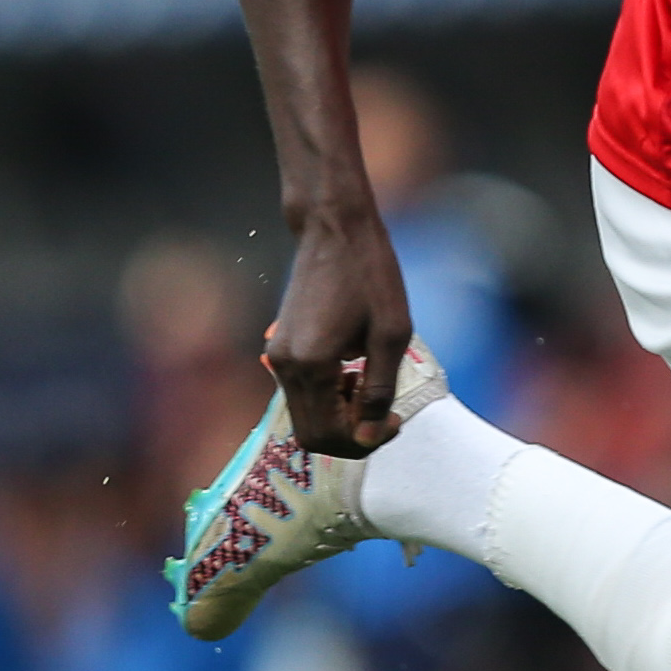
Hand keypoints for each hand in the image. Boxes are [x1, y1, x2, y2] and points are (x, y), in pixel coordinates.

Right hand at [264, 201, 412, 453]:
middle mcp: (285, 367)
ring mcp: (277, 358)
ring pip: (304, 417)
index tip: (393, 419)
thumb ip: (378, 391)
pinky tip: (352, 372)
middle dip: (351, 435)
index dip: (365, 439)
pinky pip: (301, 394)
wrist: (334, 231)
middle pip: (311, 435)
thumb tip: (369, 436)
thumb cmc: (371, 276)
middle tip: (384, 413)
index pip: (329, 435)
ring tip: (370, 385)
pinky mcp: (280, 348)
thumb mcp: (390, 335)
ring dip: (339, 416)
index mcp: (311, 365)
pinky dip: (327, 398)